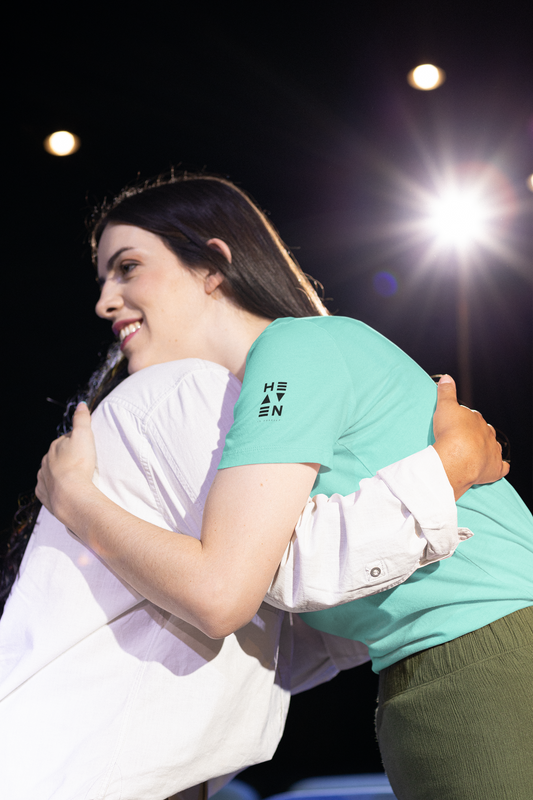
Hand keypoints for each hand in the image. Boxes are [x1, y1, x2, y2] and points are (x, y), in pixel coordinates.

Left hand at [36, 402, 96, 524]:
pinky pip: (49, 490)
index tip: (87, 447)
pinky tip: (66, 491)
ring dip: (61, 474)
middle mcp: (45, 462)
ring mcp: (43, 479)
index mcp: (54, 447)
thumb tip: (81, 404)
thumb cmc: (79, 464)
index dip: (77, 442)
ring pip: (51, 473)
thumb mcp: (84, 435)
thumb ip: (82, 419)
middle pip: (58, 457)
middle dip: (67, 458)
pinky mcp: (45, 495)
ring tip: (76, 479)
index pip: (66, 440)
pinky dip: (56, 489)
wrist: (71, 494)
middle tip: (83, 463)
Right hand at [432, 375, 508, 499]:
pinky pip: (501, 467)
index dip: (464, 421)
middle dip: (476, 434)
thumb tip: (447, 378)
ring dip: (486, 449)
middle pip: (484, 432)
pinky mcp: (494, 468)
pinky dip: (499, 467)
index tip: (456, 425)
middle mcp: (487, 434)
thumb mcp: (445, 407)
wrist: (458, 457)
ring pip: (493, 447)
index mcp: (476, 420)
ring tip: (474, 453)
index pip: (473, 417)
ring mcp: (492, 451)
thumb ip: (446, 392)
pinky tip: (496, 467)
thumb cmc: (451, 432)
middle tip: (463, 440)